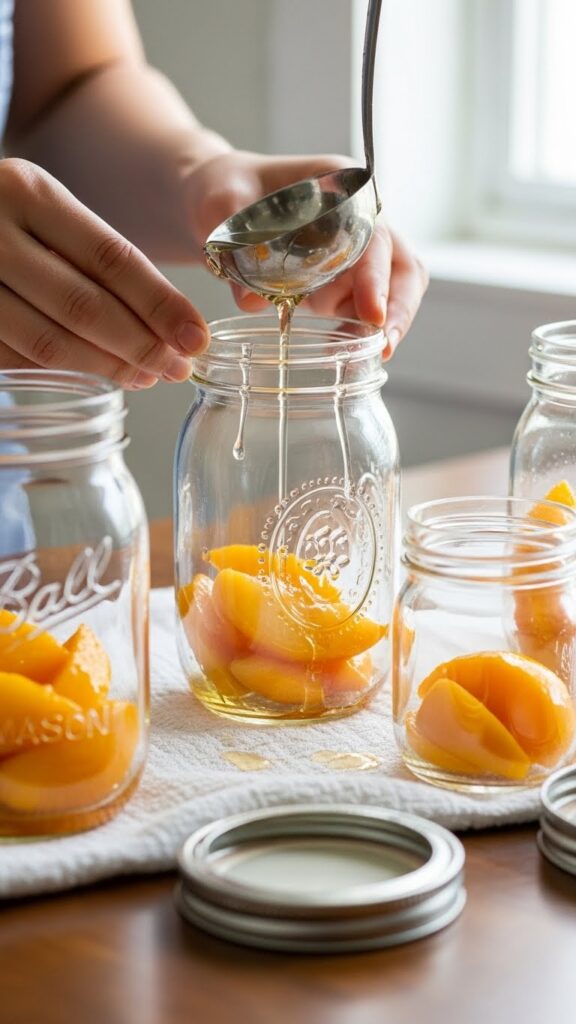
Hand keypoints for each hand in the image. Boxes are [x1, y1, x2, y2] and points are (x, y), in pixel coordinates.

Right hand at [0, 159, 209, 386]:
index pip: (111, 257)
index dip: (161, 304)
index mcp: (28, 191)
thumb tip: (170, 324)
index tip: (197, 337)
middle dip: (141, 345)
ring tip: (145, 376)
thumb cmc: (3, 219)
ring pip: (48, 342)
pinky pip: (16, 359)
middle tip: (177, 368)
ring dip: (105, 367)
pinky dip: (61, 373)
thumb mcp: (44, 211)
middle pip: (84, 304)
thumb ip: (95, 257)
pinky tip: (94, 375)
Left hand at [187, 151, 428, 357]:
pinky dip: (357, 333)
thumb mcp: (218, 204)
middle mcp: (358, 220)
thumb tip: (253, 301)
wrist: (215, 204)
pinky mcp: (340, 282)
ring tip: (361, 360)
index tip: (373, 312)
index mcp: (340, 189)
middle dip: (399, 307)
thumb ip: (235, 245)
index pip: (375, 234)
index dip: (378, 275)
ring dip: (385, 325)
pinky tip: (338, 352)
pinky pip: (362, 310)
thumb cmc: (221, 190)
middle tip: (383, 346)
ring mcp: (353, 254)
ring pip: (393, 289)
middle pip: (400, 264)